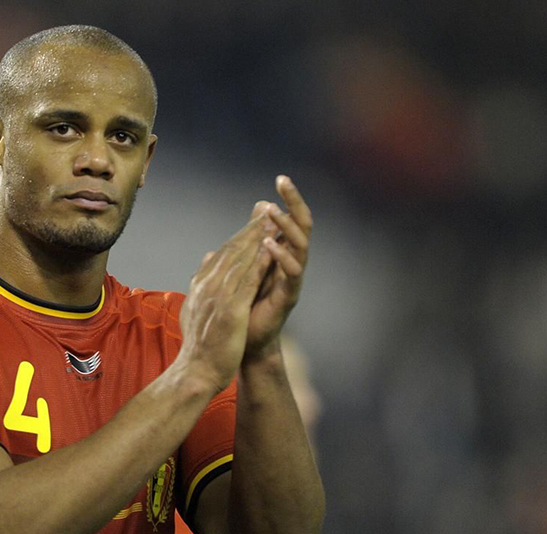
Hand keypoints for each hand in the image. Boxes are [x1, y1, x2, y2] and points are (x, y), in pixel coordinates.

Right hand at [176, 212, 269, 391]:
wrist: (194, 372)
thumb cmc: (198, 346)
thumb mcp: (195, 309)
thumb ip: (201, 284)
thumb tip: (206, 261)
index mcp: (201, 285)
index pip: (222, 254)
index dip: (239, 235)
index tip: (254, 221)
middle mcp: (207, 285)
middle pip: (231, 251)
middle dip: (250, 229)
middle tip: (266, 209)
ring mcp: (218, 297)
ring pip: (240, 261)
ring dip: (257, 239)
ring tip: (272, 221)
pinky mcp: (230, 310)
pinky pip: (247, 282)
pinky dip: (259, 264)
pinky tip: (272, 251)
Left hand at [244, 175, 312, 359]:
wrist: (244, 342)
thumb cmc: (245, 305)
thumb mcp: (246, 267)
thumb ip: (251, 242)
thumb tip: (253, 216)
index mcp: (282, 254)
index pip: (290, 221)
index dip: (288, 200)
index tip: (280, 177)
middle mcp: (292, 263)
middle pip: (302, 226)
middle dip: (294, 203)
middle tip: (284, 182)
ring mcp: (292, 279)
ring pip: (299, 246)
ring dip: (286, 227)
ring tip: (273, 212)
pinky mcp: (289, 296)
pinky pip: (291, 274)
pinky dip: (282, 257)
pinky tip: (271, 245)